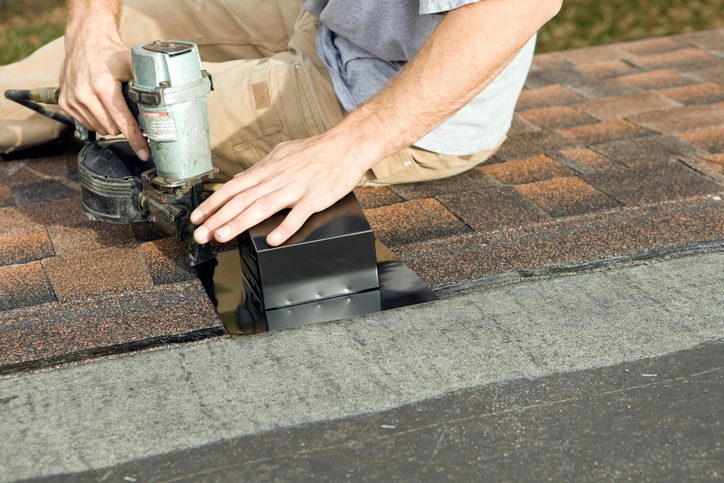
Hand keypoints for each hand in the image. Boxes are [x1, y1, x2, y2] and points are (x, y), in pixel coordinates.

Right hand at [59, 28, 149, 159]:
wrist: (85, 40)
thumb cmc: (110, 53)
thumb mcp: (132, 64)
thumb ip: (146, 83)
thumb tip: (165, 101)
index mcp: (103, 87)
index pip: (123, 123)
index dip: (136, 140)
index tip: (144, 153)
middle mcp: (85, 95)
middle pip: (113, 129)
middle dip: (124, 126)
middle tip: (129, 113)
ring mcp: (72, 99)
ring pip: (99, 129)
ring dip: (110, 123)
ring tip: (113, 106)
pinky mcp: (65, 102)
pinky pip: (86, 124)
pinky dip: (97, 120)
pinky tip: (100, 105)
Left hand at [190, 135, 370, 246]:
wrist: (345, 146)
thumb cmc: (315, 151)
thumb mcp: (281, 154)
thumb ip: (260, 169)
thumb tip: (240, 178)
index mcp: (267, 170)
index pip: (233, 187)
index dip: (213, 203)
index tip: (197, 217)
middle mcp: (276, 179)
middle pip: (241, 200)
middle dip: (217, 218)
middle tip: (200, 235)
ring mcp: (294, 189)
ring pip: (261, 207)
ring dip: (239, 223)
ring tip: (221, 236)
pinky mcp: (314, 198)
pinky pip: (298, 215)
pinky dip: (285, 227)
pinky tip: (273, 240)